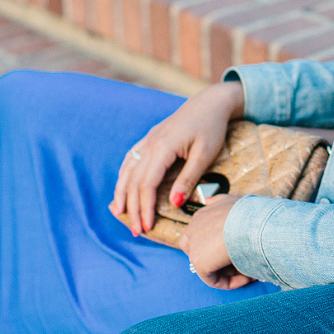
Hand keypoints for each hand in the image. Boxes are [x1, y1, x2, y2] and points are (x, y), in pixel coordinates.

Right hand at [110, 81, 244, 235]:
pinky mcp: (149, 139)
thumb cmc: (211, 127)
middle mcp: (150, 144)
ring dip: (123, 195)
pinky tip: (122, 190)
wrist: (210, 103)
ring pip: (127, 171)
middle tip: (137, 231)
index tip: (147, 227)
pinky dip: (124, 178)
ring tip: (121, 215)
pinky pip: (130, 161)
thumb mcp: (205, 154)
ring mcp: (147, 141)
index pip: (147, 184)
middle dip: (133, 208)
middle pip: (133, 181)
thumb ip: (188, 179)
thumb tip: (174, 204)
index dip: (145, 207)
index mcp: (163, 147)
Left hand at [180, 195, 253, 289]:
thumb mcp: (234, 200)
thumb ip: (219, 201)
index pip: (201, 233)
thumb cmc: (251, 212)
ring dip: (227, 270)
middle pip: (199, 250)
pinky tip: (248, 278)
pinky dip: (230, 282)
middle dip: (217, 258)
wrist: (252, 222)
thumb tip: (208, 201)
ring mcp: (194, 245)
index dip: (219, 244)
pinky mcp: (199, 262)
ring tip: (250, 271)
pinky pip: (213, 279)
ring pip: (207, 265)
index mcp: (202, 214)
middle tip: (242, 261)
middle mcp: (194, 228)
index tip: (240, 248)